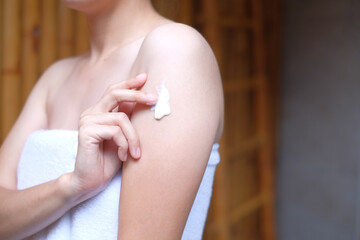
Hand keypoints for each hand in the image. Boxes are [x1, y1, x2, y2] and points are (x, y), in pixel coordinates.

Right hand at [69, 73, 156, 198]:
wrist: (90, 182)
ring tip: (135, 153)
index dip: (129, 83)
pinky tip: (124, 156)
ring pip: (121, 118)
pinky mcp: (86, 132)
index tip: (145, 76)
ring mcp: (87, 121)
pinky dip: (125, 144)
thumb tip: (143, 100)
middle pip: (114, 93)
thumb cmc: (109, 161)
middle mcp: (91, 113)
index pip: (113, 91)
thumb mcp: (123, 137)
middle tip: (154, 98)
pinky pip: (115, 131)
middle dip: (137, 95)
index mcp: (99, 112)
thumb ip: (127, 119)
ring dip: (133, 137)